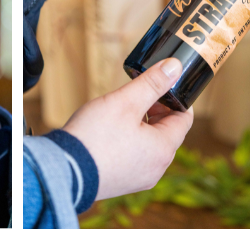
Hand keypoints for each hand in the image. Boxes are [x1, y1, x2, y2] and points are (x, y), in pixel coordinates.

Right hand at [63, 58, 192, 199]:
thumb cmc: (95, 136)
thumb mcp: (125, 101)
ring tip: (121, 112)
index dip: (176, 98)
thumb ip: (152, 83)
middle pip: (167, 132)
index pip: (185, 119)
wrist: (64, 171)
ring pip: (150, 145)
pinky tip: (110, 133)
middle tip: (137, 95)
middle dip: (156, 110)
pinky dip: (130, 142)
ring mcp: (139, 178)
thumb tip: (175, 67)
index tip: (162, 85)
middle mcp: (157, 168)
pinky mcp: (123, 183)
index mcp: (163, 149)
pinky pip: (135, 158)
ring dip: (142, 126)